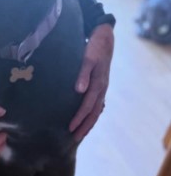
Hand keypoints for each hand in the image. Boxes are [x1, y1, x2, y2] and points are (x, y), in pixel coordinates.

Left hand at [70, 24, 114, 140]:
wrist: (104, 38)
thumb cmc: (94, 47)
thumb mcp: (88, 58)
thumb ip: (83, 73)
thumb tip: (79, 90)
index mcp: (98, 84)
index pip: (87, 106)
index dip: (79, 118)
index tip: (70, 128)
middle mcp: (101, 88)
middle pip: (94, 112)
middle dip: (84, 126)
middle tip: (74, 138)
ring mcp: (102, 87)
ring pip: (96, 109)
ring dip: (88, 122)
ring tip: (80, 132)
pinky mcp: (100, 84)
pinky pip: (97, 103)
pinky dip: (92, 112)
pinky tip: (87, 117)